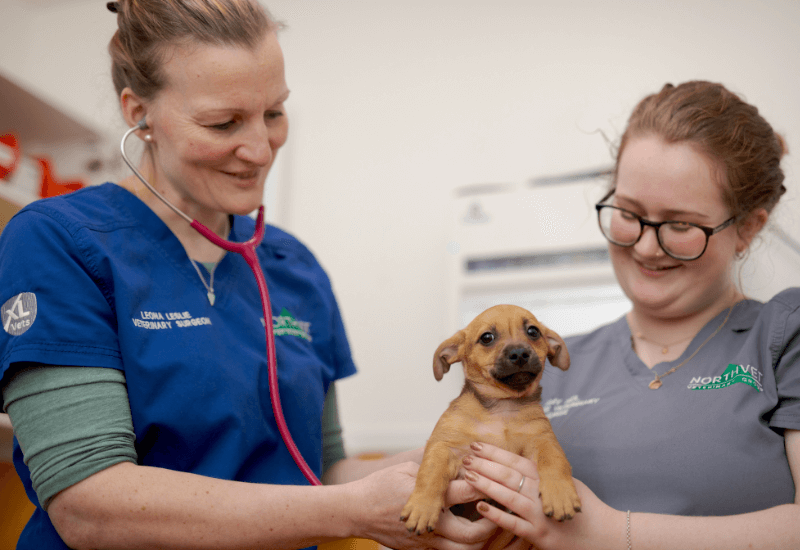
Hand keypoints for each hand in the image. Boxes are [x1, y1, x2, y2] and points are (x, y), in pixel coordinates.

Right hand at [349, 461, 496, 549]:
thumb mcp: (409, 470)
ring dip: (482, 540)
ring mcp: (426, 541)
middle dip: (492, 522)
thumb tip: (456, 460)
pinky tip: (474, 533)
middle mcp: (430, 525)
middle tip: (502, 508)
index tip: (500, 478)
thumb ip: (434, 471)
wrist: (357, 512)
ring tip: (493, 525)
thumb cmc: (381, 486)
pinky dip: (466, 545)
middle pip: (473, 533)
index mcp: (428, 499)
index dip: (487, 484)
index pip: (468, 492)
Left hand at [461, 443, 623, 549]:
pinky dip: (497, 514)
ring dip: (487, 484)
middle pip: (510, 475)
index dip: (495, 452)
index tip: (476, 445)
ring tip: (468, 476)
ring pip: (509, 496)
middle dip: (485, 465)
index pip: (517, 461)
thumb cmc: (586, 509)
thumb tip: (521, 464)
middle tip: (465, 457)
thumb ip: (544, 476)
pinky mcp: (540, 535)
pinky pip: (514, 523)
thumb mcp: (566, 485)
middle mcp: (543, 494)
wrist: (606, 535)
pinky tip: (481, 506)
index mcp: (548, 479)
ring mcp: (541, 515)